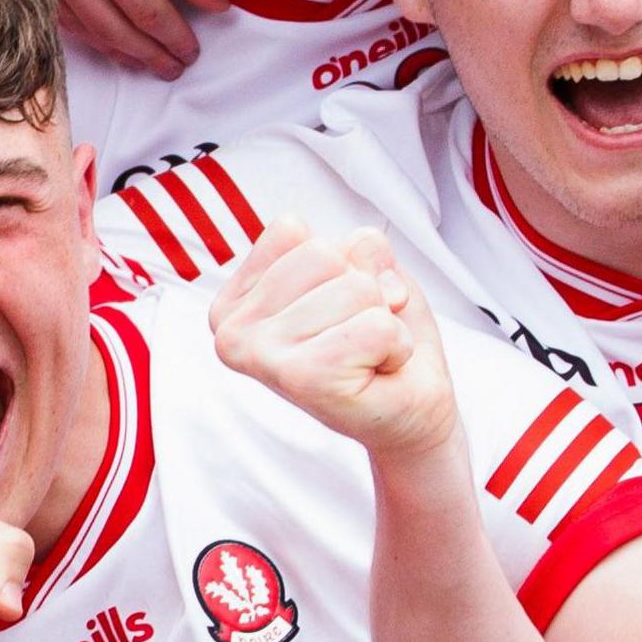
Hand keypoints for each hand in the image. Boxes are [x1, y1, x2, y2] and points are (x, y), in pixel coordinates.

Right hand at [0, 0, 217, 77]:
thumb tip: (214, 7)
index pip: (150, 15)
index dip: (175, 40)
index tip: (192, 53)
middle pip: (115, 32)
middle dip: (150, 55)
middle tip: (174, 66)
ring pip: (80, 29)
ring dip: (115, 49)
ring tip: (144, 58)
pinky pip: (51, 10)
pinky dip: (82, 29)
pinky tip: (105, 34)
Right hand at [210, 220, 456, 463]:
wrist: (408, 411)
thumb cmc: (376, 339)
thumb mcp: (365, 271)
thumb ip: (357, 246)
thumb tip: (365, 253)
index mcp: (234, 302)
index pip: (289, 230)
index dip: (336, 260)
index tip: (336, 308)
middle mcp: (233, 332)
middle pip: (324, 254)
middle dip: (363, 289)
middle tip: (358, 335)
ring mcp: (263, 357)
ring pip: (356, 287)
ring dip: (383, 319)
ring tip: (368, 354)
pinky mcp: (304, 379)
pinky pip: (378, 325)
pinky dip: (397, 345)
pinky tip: (378, 371)